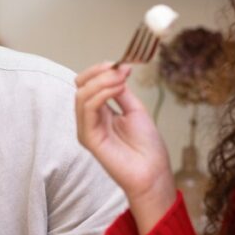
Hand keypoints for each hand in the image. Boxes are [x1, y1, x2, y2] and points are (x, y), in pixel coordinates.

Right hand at [75, 63, 175, 234]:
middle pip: (81, 87)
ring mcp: (87, 129)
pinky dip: (101, 94)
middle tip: (120, 69)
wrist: (153, 171)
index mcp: (100, 112)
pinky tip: (117, 89)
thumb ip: (121, 91)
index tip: (120, 63)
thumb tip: (116, 70)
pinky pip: (87, 109)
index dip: (100, 70)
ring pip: (82, 95)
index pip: (87, 84)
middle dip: (99, 72)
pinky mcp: (88, 138)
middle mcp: (90, 120)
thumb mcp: (134, 109)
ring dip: (102, 81)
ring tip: (121, 79)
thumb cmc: (146, 147)